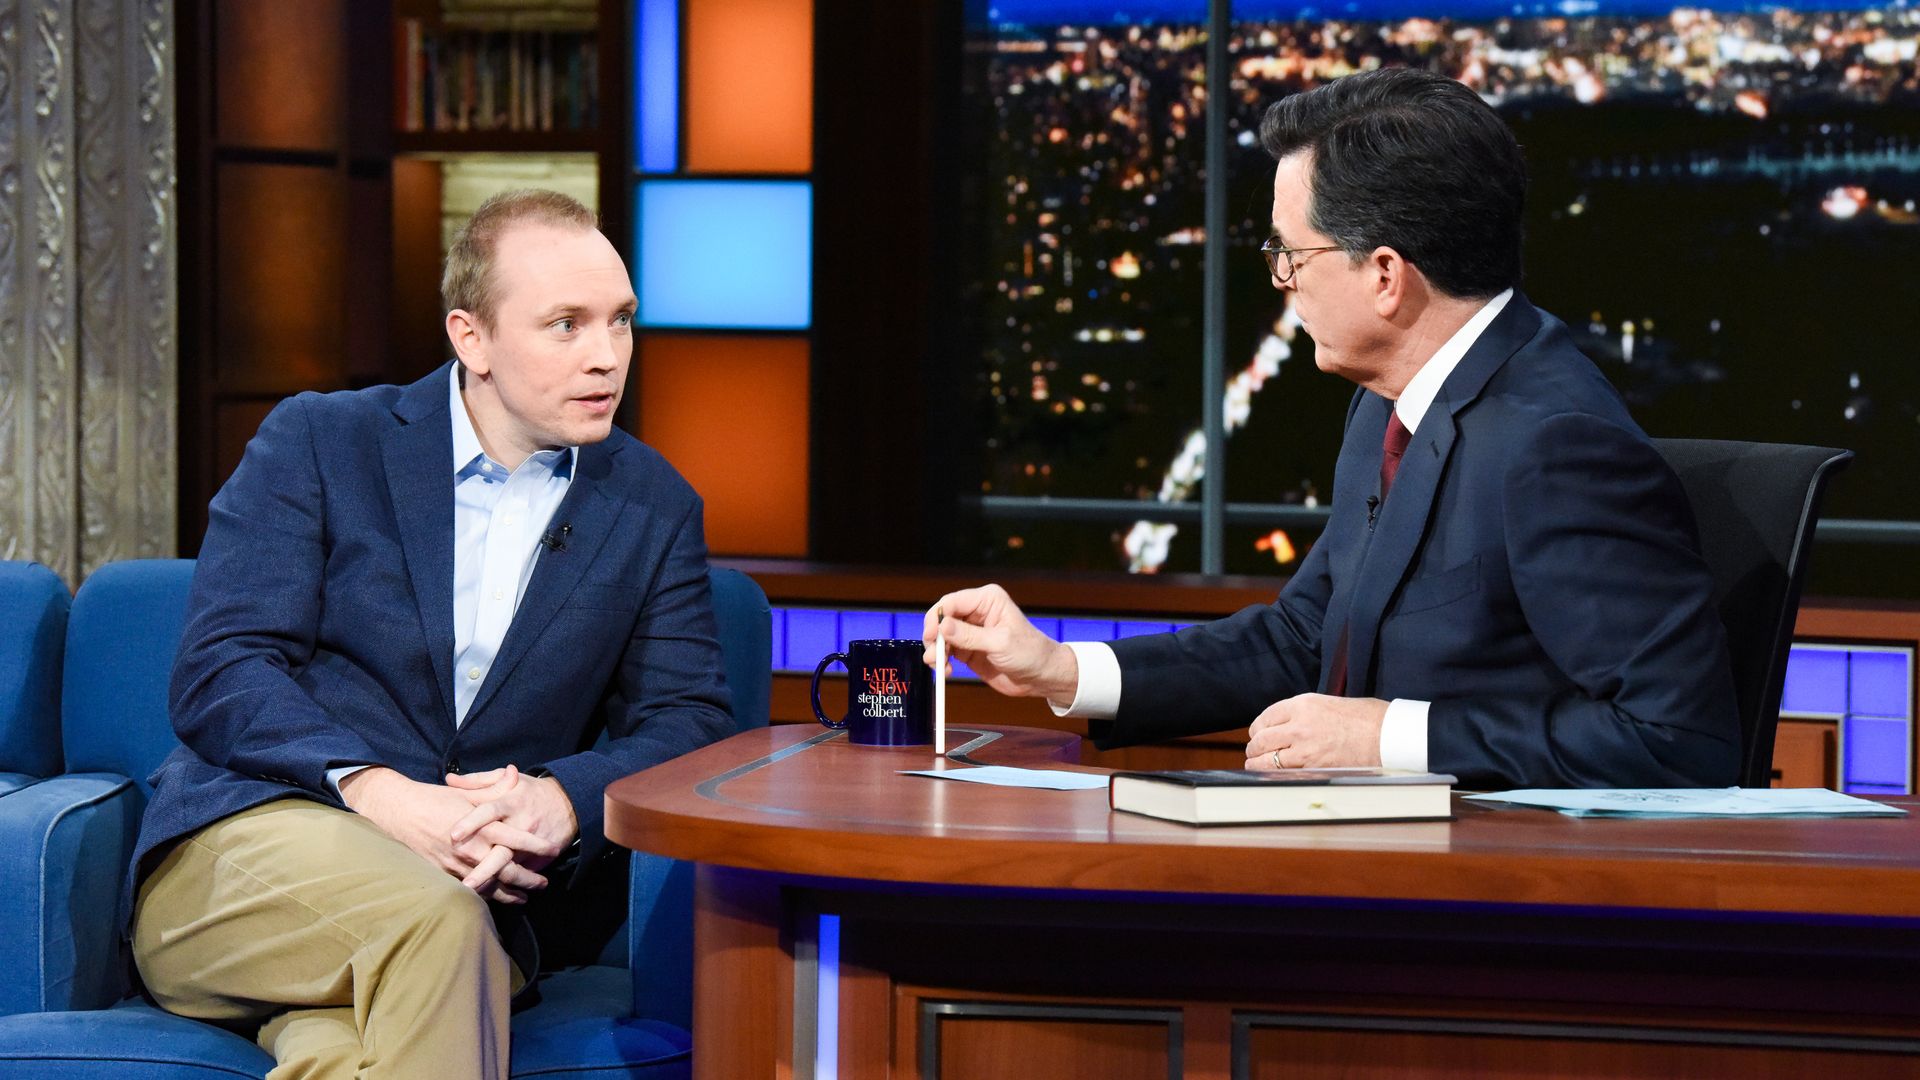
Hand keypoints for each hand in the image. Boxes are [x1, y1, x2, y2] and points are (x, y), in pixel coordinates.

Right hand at [338, 766, 548, 902]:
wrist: (399, 812)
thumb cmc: (435, 799)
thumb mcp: (467, 791)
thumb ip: (494, 787)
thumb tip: (515, 772)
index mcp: (481, 826)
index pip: (516, 838)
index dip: (537, 846)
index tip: (553, 849)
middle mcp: (471, 848)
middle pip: (507, 870)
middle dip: (529, 879)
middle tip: (543, 884)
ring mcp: (457, 864)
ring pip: (490, 885)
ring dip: (510, 893)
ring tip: (525, 896)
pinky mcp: (443, 874)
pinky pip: (469, 890)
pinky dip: (486, 896)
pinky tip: (496, 898)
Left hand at [446, 766, 577, 890]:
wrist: (568, 804)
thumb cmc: (529, 791)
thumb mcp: (507, 780)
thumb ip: (477, 781)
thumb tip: (450, 778)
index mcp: (510, 803)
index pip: (489, 812)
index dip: (471, 822)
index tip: (453, 834)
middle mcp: (520, 826)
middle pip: (502, 851)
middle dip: (485, 869)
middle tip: (467, 883)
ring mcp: (530, 846)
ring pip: (511, 868)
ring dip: (495, 883)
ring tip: (476, 896)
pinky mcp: (538, 859)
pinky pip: (521, 874)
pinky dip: (507, 887)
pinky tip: (489, 897)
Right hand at [922, 584, 1078, 703]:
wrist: (1041, 676)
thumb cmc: (1030, 653)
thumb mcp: (1000, 643)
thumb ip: (969, 636)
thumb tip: (942, 626)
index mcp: (987, 600)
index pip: (952, 602)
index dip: (937, 617)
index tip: (931, 636)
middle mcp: (976, 612)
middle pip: (942, 618)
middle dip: (934, 636)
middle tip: (934, 655)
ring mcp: (970, 631)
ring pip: (940, 636)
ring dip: (935, 651)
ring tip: (941, 666)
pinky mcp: (967, 649)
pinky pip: (946, 650)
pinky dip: (941, 660)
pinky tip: (946, 671)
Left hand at [1245, 694, 1387, 769]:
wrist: (1389, 736)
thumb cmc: (1369, 718)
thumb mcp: (1332, 703)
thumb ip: (1308, 712)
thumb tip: (1293, 723)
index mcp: (1303, 704)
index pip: (1266, 717)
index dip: (1258, 729)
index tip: (1258, 734)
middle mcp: (1298, 725)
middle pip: (1260, 739)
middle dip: (1254, 748)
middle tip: (1255, 752)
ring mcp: (1304, 749)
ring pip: (1265, 759)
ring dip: (1257, 764)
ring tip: (1257, 766)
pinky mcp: (1313, 769)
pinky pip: (1281, 774)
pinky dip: (1273, 776)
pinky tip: (1272, 777)